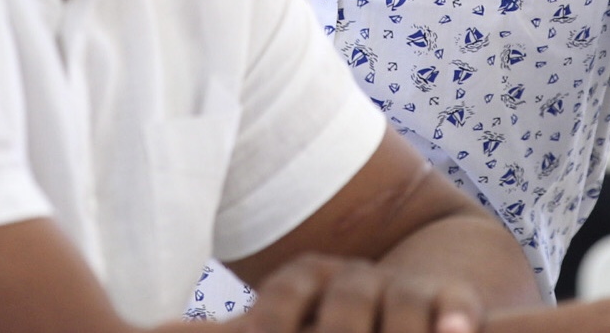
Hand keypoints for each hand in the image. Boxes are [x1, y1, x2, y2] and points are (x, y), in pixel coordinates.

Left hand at [243, 254, 482, 332]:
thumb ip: (230, 324)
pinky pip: (454, 302)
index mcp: (304, 283)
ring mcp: (400, 288)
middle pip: (340, 297)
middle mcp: (350, 281)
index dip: (271, 320)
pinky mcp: (450, 301)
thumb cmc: (327, 320)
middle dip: (334, 329)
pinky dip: (453, 316)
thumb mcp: (285, 316)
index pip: (285, 293)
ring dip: (396, 326)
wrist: (416, 286)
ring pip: (397, 298)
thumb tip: (155, 331)